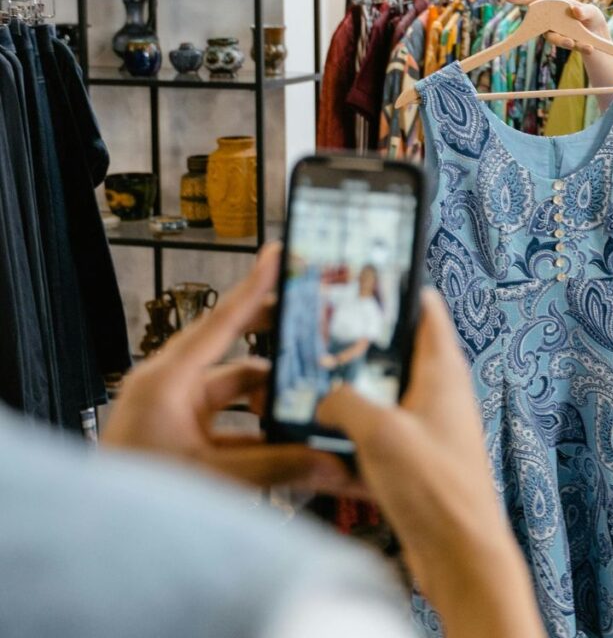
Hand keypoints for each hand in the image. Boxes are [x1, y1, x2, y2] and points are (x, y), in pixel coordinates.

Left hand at [103, 243, 351, 494]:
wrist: (100, 535)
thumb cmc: (139, 496)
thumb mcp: (215, 477)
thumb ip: (278, 467)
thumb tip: (332, 462)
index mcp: (167, 381)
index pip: (221, 322)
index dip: (254, 287)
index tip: (279, 256)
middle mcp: (170, 387)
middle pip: (232, 349)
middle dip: (273, 341)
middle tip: (311, 323)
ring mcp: (175, 412)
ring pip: (236, 389)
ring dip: (271, 395)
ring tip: (310, 398)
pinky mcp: (181, 435)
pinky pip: (230, 420)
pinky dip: (258, 426)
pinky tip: (289, 437)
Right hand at [316, 291, 544, 637]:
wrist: (459, 552)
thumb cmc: (438, 488)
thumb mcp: (379, 431)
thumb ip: (344, 402)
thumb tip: (326, 398)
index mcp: (442, 370)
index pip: (425, 308)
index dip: (397, 289)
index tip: (365, 277)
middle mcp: (439, 392)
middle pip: (398, 351)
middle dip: (361, 345)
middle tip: (324, 337)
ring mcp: (428, 424)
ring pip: (385, 393)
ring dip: (354, 393)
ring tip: (316, 387)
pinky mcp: (417, 457)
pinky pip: (380, 432)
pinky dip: (356, 431)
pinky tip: (328, 439)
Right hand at [505, 0, 610, 53]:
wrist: (599, 36)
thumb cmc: (592, 18)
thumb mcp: (592, 11)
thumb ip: (585, 10)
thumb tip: (575, 10)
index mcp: (556, 6)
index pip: (537, 0)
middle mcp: (552, 20)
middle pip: (542, 24)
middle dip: (545, 25)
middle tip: (553, 28)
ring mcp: (557, 33)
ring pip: (554, 38)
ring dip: (563, 41)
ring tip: (574, 42)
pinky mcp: (565, 44)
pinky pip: (569, 46)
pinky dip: (580, 47)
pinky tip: (589, 47)